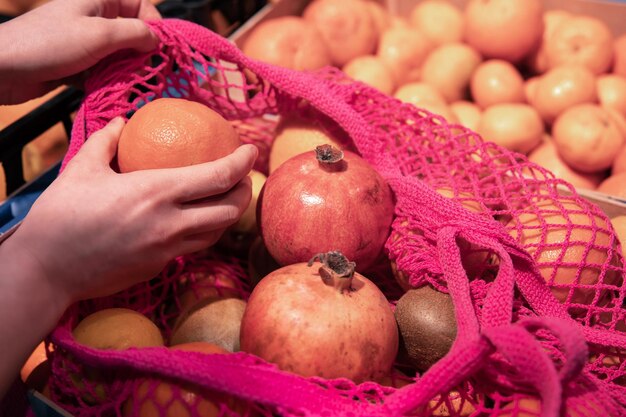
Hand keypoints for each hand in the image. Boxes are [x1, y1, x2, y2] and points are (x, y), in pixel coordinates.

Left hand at [0, 0, 160, 103]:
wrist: (2, 68)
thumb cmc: (48, 44)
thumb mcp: (100, 35)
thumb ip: (135, 34)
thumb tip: (158, 40)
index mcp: (100, 1)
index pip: (141, 7)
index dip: (156, 28)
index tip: (162, 51)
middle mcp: (94, 18)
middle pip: (133, 35)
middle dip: (141, 55)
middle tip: (146, 74)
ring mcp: (84, 42)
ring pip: (119, 57)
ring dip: (125, 73)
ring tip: (125, 86)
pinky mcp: (76, 63)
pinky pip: (103, 72)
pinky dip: (108, 83)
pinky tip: (107, 92)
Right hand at [3, 117, 256, 302]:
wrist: (47, 269)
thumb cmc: (61, 216)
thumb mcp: (82, 169)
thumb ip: (106, 140)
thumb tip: (124, 122)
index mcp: (156, 191)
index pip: (218, 176)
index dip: (243, 162)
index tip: (251, 150)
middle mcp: (170, 223)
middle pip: (230, 209)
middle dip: (246, 191)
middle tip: (244, 177)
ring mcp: (168, 250)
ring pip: (217, 233)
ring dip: (230, 214)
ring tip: (228, 198)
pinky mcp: (160, 266)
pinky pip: (195, 247)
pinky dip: (206, 231)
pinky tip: (198, 221)